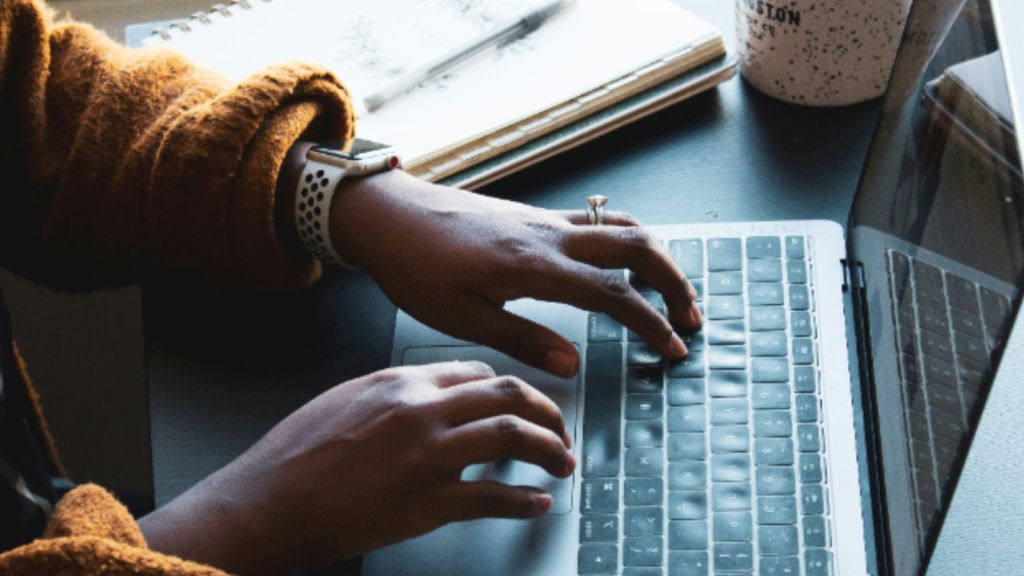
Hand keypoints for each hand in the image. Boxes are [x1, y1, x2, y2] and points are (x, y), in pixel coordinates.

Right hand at [139, 361, 573, 573]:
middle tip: (560, 430)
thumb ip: (395, 393)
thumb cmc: (295, 454)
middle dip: (547, 411)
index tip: (524, 405)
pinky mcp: (426, 503)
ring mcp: (427, 456)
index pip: (478, 373)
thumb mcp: (346, 399)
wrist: (265, 502)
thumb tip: (435, 396)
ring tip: (562, 463)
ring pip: (513, 437)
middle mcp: (420, 410)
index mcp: (400, 381)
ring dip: (550, 450)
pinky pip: (493, 497)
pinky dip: (525, 502)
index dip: (511, 389)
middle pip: (508, 395)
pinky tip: (536, 504)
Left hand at [330, 170, 701, 376]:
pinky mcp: (534, 215)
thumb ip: (522, 340)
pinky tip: (624, 263)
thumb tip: (573, 365)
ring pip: (621, 226)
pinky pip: (597, 220)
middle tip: (690, 318)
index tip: (672, 348)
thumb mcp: (461, 318)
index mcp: (534, 266)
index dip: (650, 322)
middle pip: (636, 246)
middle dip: (674, 281)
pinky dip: (627, 240)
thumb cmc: (416, 268)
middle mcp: (550, 235)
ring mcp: (544, 220)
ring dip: (656, 256)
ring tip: (670, 290)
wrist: (389, 215)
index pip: (614, 293)